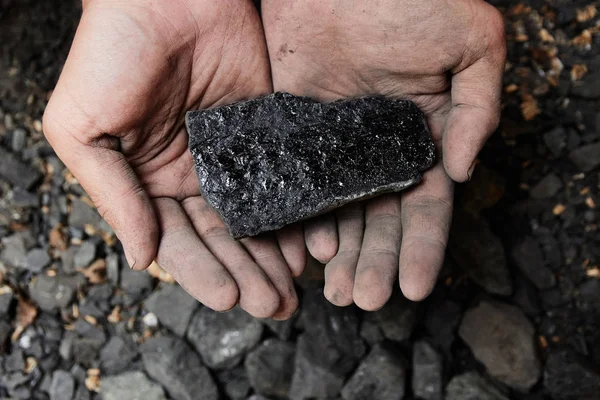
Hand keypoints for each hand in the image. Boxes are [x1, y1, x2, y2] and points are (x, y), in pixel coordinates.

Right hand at [43, 0, 303, 318]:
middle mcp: (192, 178)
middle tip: (274, 306)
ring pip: (256, 219)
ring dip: (274, 258)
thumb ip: (112, 194)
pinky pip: (284, 181)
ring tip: (295, 290)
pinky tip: (311, 243)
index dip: (203, 273)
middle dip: (247, 275)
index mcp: (147, 184)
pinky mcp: (265, 134)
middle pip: (223, 240)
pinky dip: (296, 215)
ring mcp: (232, 158)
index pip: (178, 243)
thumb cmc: (111, 53)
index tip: (230, 299)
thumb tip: (140, 258)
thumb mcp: (83, 128)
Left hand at [262, 0, 505, 308]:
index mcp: (425, 137)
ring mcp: (338, 146)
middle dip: (376, 261)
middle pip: (381, 219)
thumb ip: (477, 108)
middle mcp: (382, 150)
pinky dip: (305, 219)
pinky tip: (308, 249)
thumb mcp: (471, 44)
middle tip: (365, 299)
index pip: (427, 205)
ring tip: (337, 291)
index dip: (424, 247)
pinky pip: (302, 185)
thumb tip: (461, 170)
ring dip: (342, 254)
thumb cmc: (411, 0)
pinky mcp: (300, 135)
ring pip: (342, 212)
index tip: (417, 288)